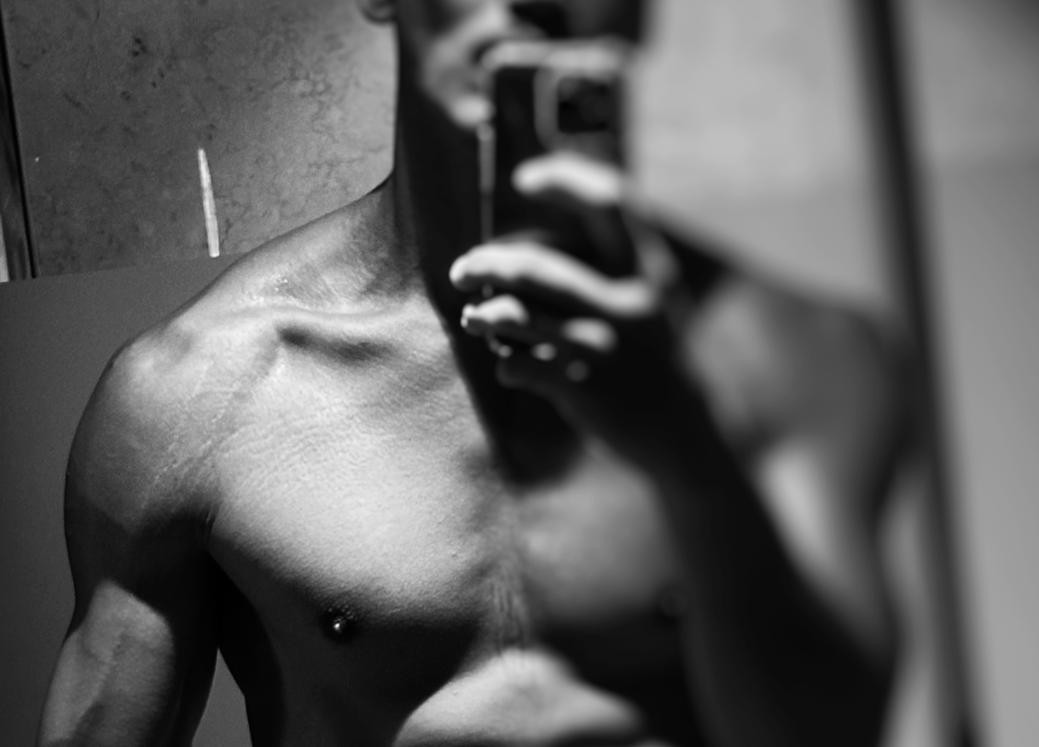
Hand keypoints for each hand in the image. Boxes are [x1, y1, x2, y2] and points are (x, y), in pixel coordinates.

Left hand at [449, 151, 711, 468]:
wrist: (685, 432)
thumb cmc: (654, 358)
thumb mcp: (652, 302)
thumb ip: (609, 268)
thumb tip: (527, 247)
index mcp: (649, 270)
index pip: (609, 201)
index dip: (564, 180)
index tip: (524, 179)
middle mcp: (627, 303)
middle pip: (537, 267)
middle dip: (488, 264)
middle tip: (462, 269)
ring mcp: (604, 345)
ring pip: (519, 317)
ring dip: (484, 314)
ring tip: (470, 316)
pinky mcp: (583, 385)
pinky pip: (521, 365)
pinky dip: (507, 363)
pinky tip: (509, 365)